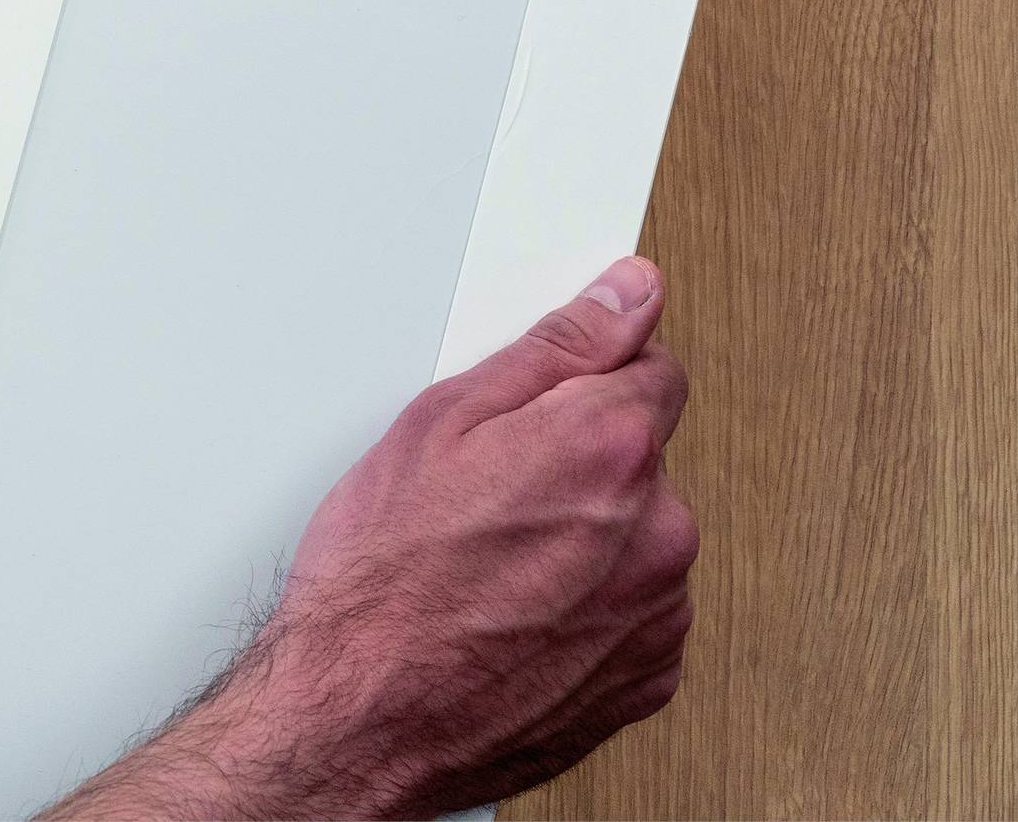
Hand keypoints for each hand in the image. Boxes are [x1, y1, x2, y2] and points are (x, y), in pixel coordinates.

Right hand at [44, 258, 694, 818]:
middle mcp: (658, 529)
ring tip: (488, 564)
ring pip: (637, 540)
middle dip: (576, 465)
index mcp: (609, 447)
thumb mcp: (436, 425)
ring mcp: (659, 611)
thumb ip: (553, 352)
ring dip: (585, 542)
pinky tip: (511, 611)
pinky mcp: (648, 676)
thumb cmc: (378, 585)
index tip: (552, 394)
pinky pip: (633, 614)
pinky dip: (586, 609)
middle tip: (483, 495)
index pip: (654, 368)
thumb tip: (624, 299)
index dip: (590, 375)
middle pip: (642, 460)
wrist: (358, 718)